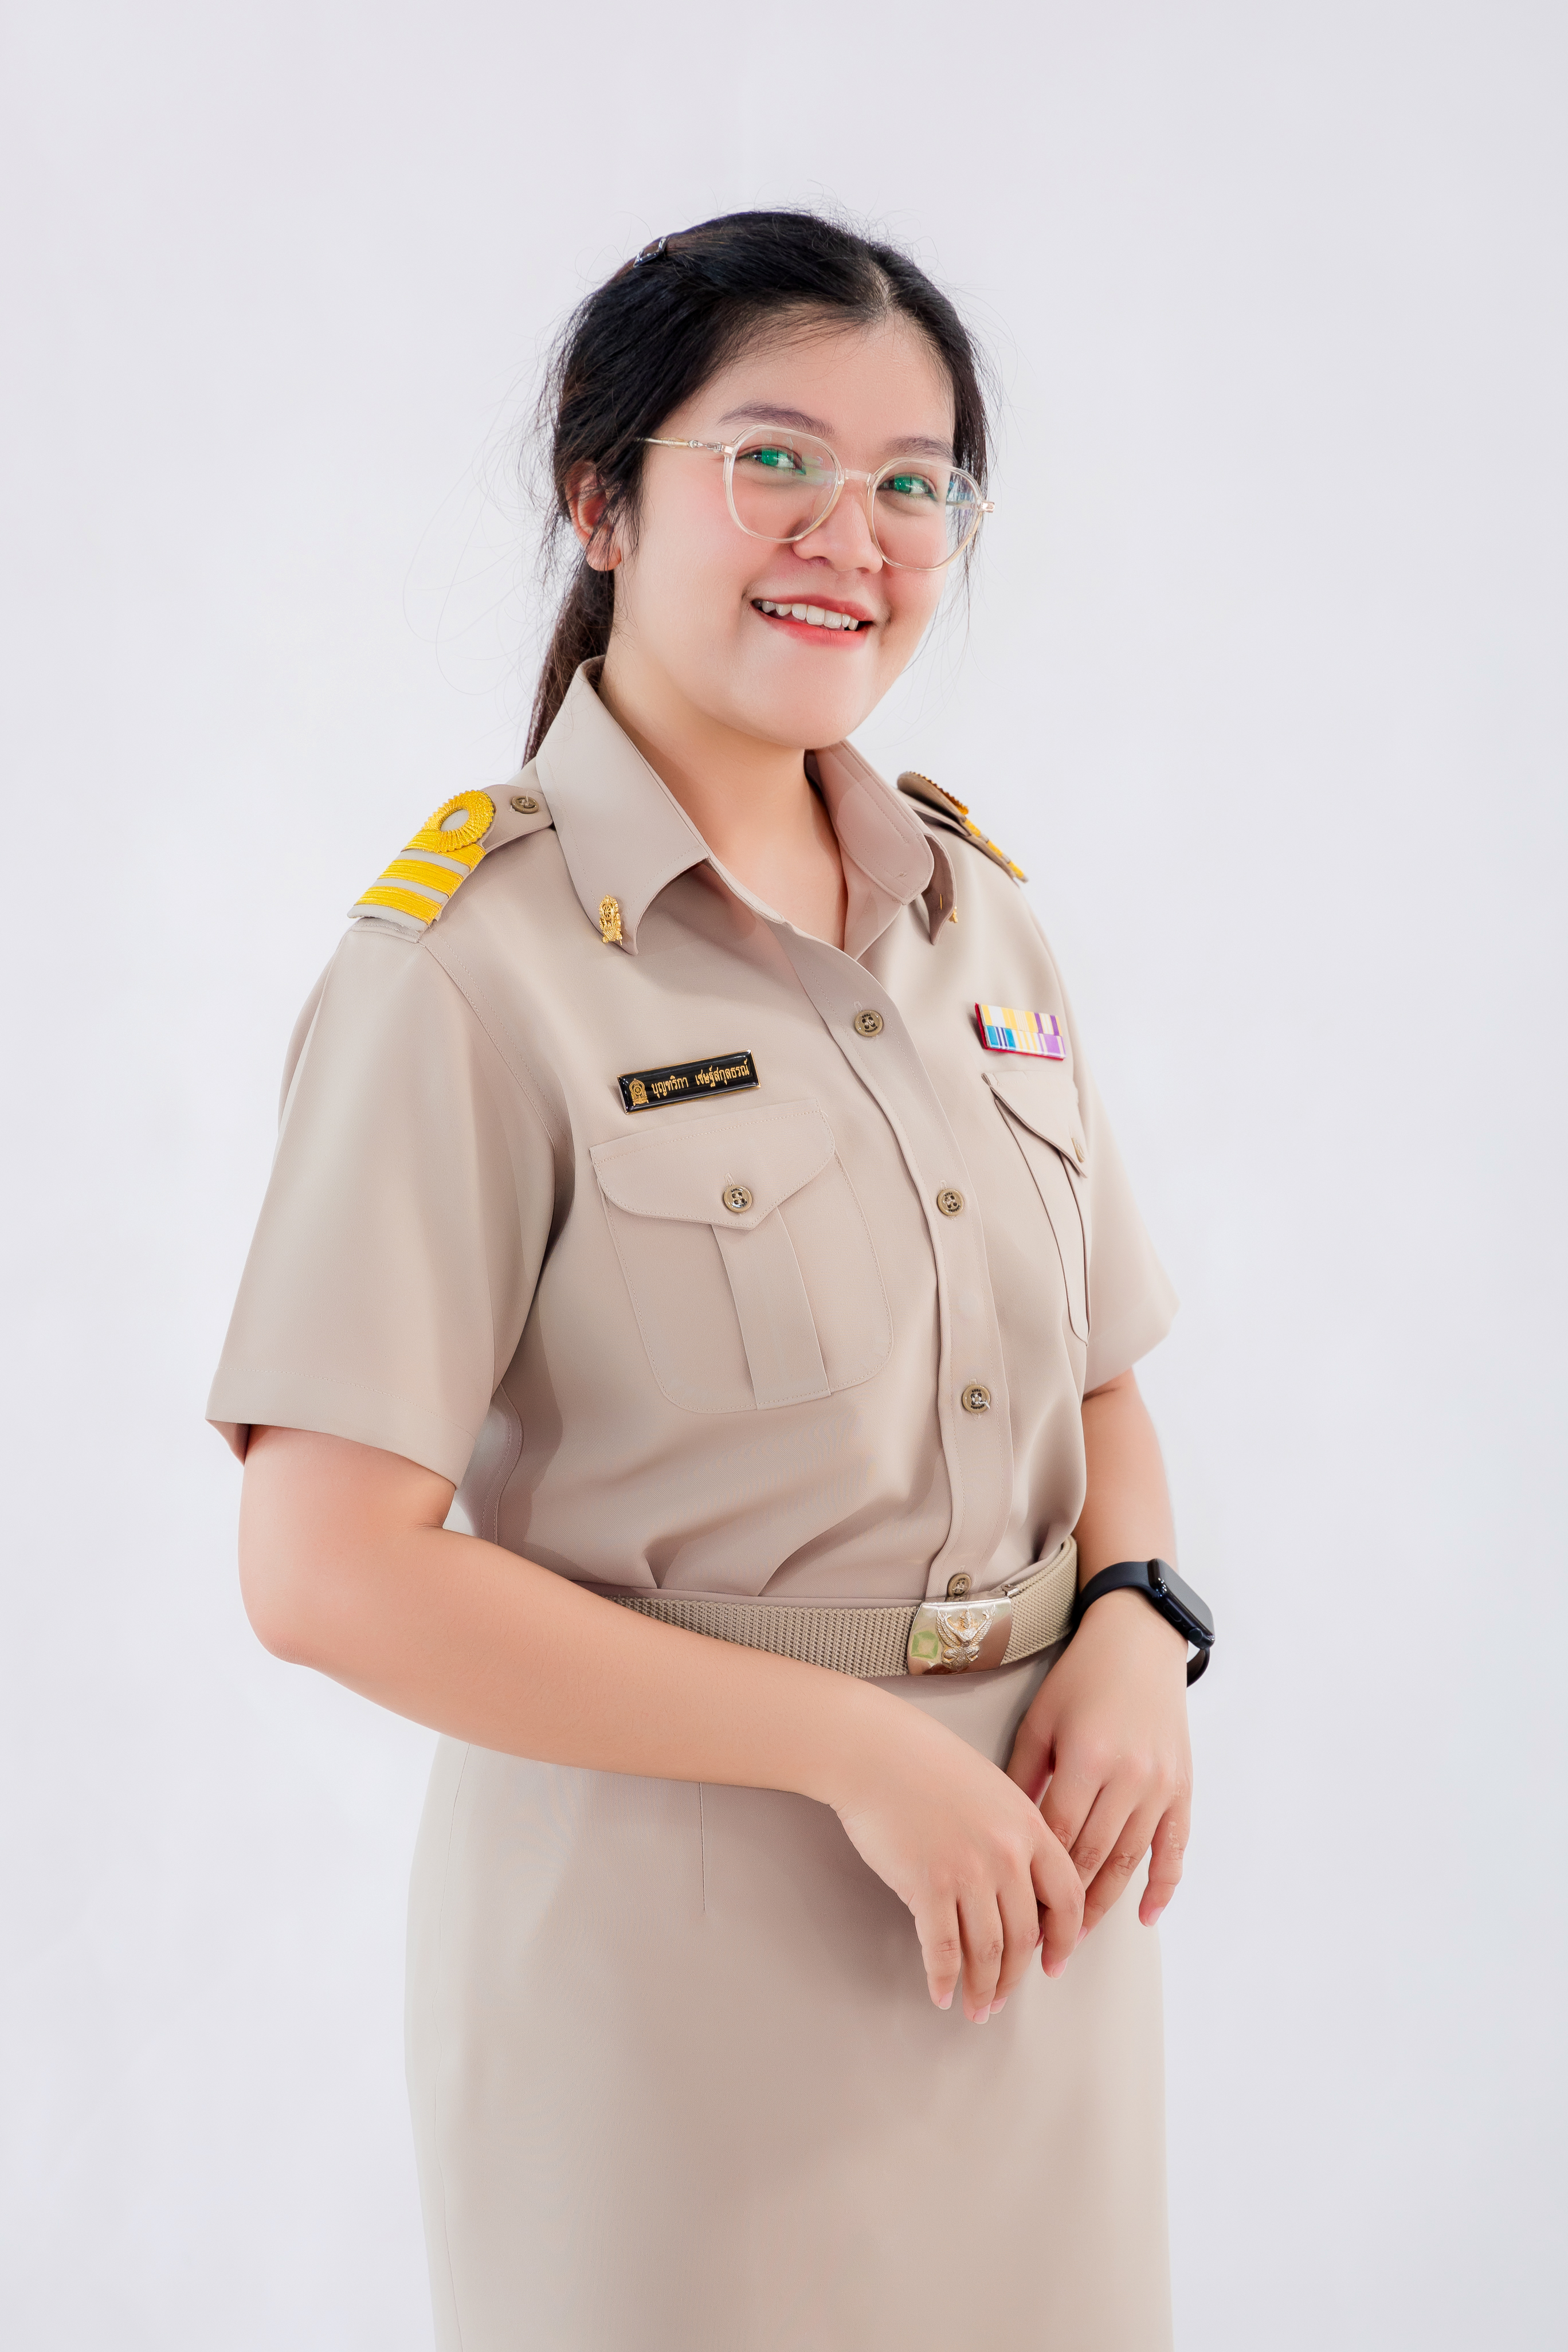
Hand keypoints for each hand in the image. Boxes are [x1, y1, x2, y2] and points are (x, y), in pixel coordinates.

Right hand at [831, 1703, 1083, 2020]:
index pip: (1066, 1896)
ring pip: (987, 1950)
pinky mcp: (927, 1886)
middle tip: (1003, 1997)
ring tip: (976, 2007)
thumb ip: (1015, 1833)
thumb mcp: (992, 1788)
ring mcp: (968, 1872)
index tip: (1056, 1963)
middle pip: (1025, 1934)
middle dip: (1014, 1975)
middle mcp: (1006, 1854)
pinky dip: (944, 1979)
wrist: (874, 1750)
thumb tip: (1023, 1886)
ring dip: (982, 1987)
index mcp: (1028, 1826)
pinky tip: (941, 1993)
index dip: (1065, 1938)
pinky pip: (943, 1950)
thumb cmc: (925, 1762)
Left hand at [1004, 1591, 1191, 1936]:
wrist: (1139, 1642)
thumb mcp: (1041, 1719)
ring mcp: (1161, 1785)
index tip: (1013, 1914)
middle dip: (1064, 1908)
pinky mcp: (1182, 1787)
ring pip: (1130, 1860)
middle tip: (1040, 1947)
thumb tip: (1005, 1830)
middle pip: (1093, 1857)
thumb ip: (1023, 1775)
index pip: (1058, 1837)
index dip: (1036, 1881)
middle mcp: (1129, 1777)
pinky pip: (1175, 1847)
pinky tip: (1145, 1916)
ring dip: (1104, 1905)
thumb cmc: (1080, 1679)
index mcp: (1087, 1759)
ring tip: (1078, 1940)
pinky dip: (1162, 1886)